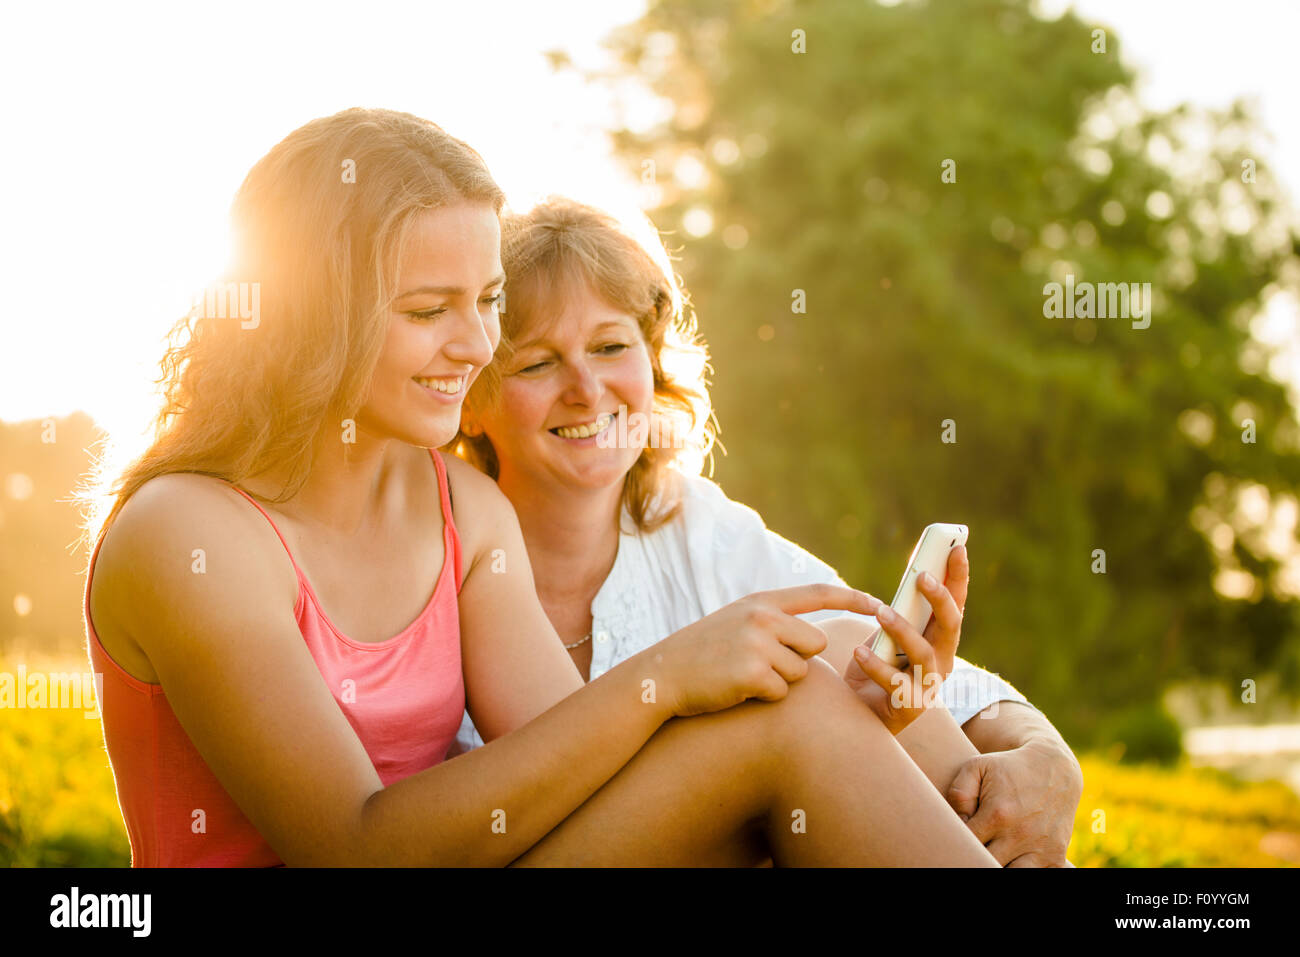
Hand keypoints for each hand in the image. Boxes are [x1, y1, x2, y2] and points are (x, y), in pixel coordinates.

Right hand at [657, 584, 878, 717]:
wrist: (661, 676)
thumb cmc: (703, 654)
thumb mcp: (736, 622)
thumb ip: (772, 621)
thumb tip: (817, 638)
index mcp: (761, 601)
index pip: (817, 593)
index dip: (852, 597)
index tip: (879, 603)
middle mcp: (762, 616)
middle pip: (815, 643)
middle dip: (797, 660)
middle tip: (759, 664)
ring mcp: (757, 643)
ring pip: (802, 672)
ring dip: (780, 682)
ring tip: (744, 675)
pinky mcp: (753, 672)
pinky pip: (783, 692)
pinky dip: (765, 697)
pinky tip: (737, 689)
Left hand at [843, 545, 967, 733]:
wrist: (856, 715)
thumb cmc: (875, 668)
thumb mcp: (889, 634)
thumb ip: (902, 612)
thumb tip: (912, 574)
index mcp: (939, 641)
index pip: (956, 605)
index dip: (959, 577)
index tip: (957, 547)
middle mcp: (942, 662)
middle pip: (950, 626)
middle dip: (939, 598)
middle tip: (921, 577)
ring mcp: (929, 686)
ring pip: (925, 654)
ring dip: (904, 629)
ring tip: (881, 612)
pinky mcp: (910, 708)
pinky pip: (896, 684)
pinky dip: (877, 665)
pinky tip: (859, 652)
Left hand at [945, 739, 1084, 866]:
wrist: (1055, 768)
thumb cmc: (1009, 768)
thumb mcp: (978, 767)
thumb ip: (958, 793)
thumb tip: (958, 822)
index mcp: (997, 814)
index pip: (966, 844)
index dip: (960, 841)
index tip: (962, 832)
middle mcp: (1019, 835)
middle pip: (985, 862)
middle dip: (976, 853)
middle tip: (977, 841)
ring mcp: (1040, 849)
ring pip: (1010, 874)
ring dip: (998, 864)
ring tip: (994, 850)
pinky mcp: (1056, 856)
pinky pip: (1035, 875)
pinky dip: (1022, 869)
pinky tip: (1013, 857)